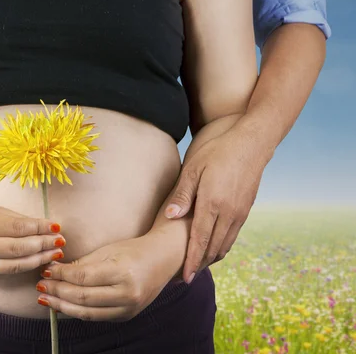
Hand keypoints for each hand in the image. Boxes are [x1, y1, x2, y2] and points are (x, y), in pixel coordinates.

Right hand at [0, 198, 65, 281]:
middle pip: (16, 249)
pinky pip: (3, 273)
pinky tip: (35, 262)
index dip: (39, 228)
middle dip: (42, 246)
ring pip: (12, 266)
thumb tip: (47, 227)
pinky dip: (22, 268)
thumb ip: (16, 219)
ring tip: (54, 254)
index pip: (16, 228)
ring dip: (37, 260)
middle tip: (60, 243)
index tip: (56, 227)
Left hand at [34, 233, 182, 321]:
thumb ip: (82, 263)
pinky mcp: (126, 316)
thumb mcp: (108, 250)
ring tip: (46, 299)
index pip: (83, 278)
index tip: (46, 271)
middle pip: (83, 297)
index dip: (61, 276)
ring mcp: (128, 308)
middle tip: (41, 285)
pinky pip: (96, 317)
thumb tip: (55, 271)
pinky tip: (63, 305)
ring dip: (62, 306)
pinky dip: (77, 311)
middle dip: (58, 292)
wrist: (163, 260)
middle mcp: (127, 294)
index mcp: (123, 272)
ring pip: (87, 313)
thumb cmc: (134, 250)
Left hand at [164, 123, 269, 281]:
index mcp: (213, 203)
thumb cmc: (218, 152)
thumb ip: (182, 194)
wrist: (252, 143)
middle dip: (199, 265)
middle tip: (185, 278)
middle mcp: (229, 213)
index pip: (200, 240)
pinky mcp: (245, 210)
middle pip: (213, 248)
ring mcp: (240, 213)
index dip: (191, 261)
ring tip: (196, 267)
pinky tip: (212, 249)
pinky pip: (232, 236)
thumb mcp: (193, 168)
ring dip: (210, 258)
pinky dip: (221, 247)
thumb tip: (170, 216)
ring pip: (224, 245)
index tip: (184, 277)